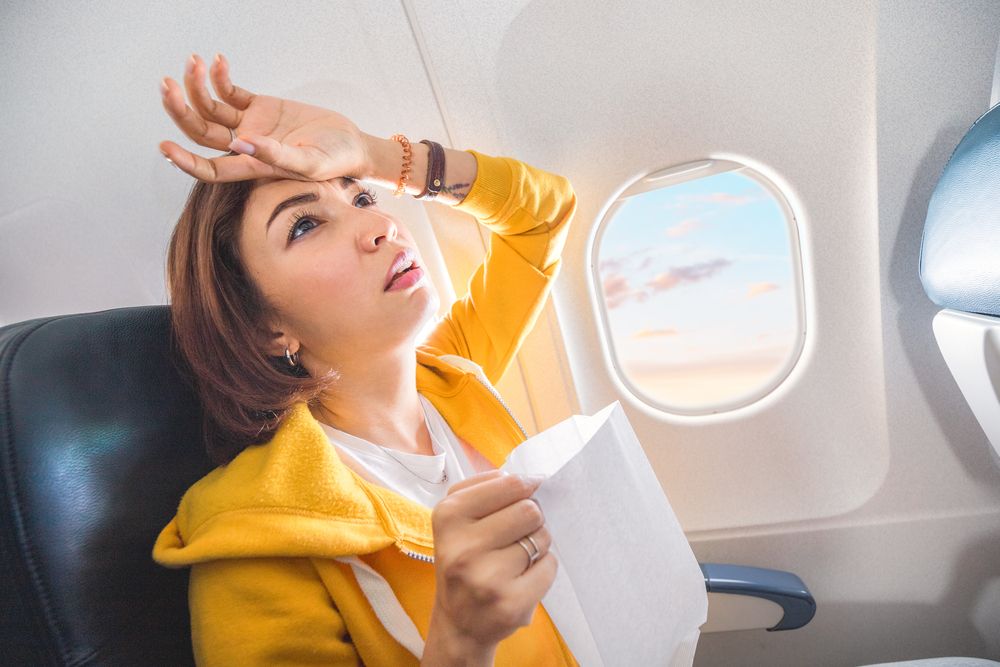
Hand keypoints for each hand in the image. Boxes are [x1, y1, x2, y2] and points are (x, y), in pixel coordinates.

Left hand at [159, 53, 371, 182]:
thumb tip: (239, 144)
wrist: (351, 144)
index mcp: (253, 167)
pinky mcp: (259, 107)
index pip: (211, 169)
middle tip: (167, 84)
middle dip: (179, 110)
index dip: (185, 162)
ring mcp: (250, 125)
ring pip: (209, 107)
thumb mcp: (310, 164)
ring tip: (194, 61)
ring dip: (196, 85)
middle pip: (200, 131)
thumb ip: (276, 156)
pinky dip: (220, 76)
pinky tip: (216, 61)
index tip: (165, 146)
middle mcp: (244, 146)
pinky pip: (230, 91)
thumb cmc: (335, 161)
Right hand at [425, 470, 556, 661]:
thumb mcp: (457, 519)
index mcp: (448, 516)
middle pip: (530, 510)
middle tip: (518, 533)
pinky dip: (544, 568)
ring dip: (538, 544)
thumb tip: (531, 478)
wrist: (459, 623)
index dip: (526, 487)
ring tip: (517, 557)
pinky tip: (523, 577)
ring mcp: (486, 578)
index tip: (526, 495)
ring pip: (542, 537)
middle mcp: (462, 547)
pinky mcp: (509, 604)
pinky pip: (550, 566)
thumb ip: (487, 489)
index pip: (510, 483)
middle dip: (532, 518)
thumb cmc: (463, 560)